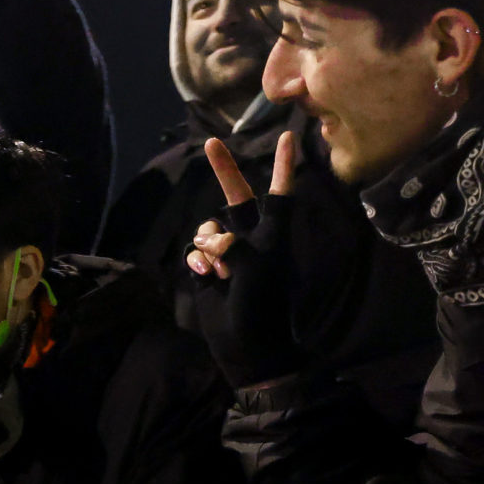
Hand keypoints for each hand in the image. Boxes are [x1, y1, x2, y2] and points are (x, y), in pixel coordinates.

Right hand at [190, 131, 303, 387]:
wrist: (249, 346)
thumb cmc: (263, 307)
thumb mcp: (255, 269)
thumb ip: (232, 245)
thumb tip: (209, 240)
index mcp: (272, 236)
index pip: (278, 194)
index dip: (283, 166)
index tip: (289, 137)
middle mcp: (251, 239)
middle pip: (236, 198)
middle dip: (224, 172)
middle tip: (212, 143)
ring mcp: (229, 255)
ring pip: (207, 228)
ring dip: (205, 242)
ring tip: (217, 268)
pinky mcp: (209, 271)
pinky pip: (195, 253)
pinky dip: (196, 262)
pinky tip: (205, 277)